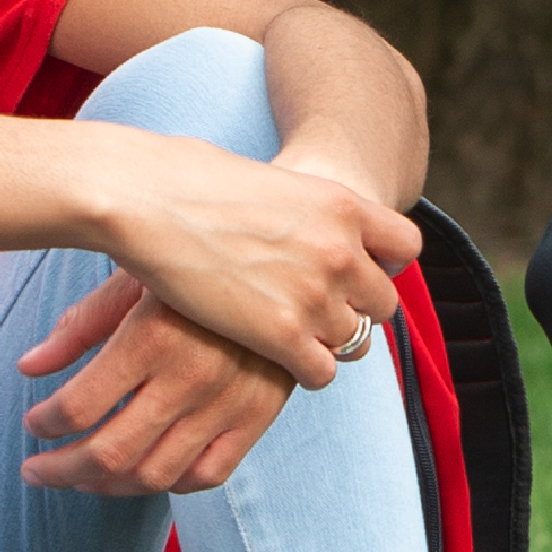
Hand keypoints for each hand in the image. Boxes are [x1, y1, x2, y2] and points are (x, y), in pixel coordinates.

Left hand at [12, 274, 297, 492]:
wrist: (287, 257)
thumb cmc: (196, 259)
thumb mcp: (134, 276)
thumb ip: (80, 325)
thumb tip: (28, 368)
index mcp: (151, 336)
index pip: (78, 407)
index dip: (43, 424)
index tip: (33, 423)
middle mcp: (190, 376)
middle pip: (108, 452)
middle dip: (59, 470)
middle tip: (37, 470)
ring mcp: (228, 403)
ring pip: (153, 474)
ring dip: (105, 485)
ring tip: (81, 477)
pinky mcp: (258, 417)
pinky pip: (207, 475)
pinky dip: (168, 484)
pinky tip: (141, 474)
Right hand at [77, 127, 416, 387]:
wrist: (145, 198)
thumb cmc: (189, 179)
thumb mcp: (272, 181)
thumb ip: (305, 209)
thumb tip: (302, 221)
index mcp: (343, 204)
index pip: (406, 247)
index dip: (383, 265)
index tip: (355, 272)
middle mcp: (341, 250)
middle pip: (383, 304)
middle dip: (355, 310)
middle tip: (318, 313)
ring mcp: (315, 295)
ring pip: (355, 342)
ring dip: (326, 342)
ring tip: (290, 336)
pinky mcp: (281, 336)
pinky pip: (322, 372)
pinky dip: (302, 370)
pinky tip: (273, 357)